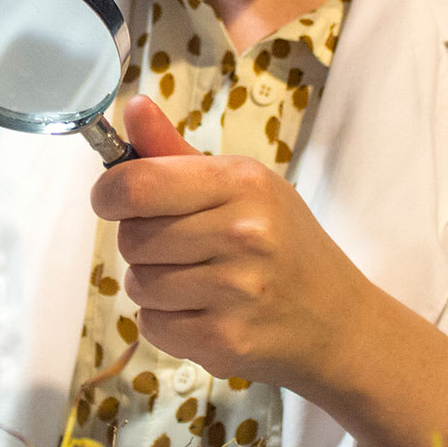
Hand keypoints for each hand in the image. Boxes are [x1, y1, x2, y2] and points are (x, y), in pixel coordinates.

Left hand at [89, 95, 371, 390]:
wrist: (339, 321)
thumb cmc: (283, 244)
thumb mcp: (243, 186)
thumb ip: (174, 151)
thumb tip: (131, 106)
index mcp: (242, 183)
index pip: (137, 184)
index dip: (109, 194)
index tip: (113, 200)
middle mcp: (242, 233)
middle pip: (131, 238)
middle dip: (142, 244)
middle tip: (182, 247)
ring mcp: (236, 291)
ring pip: (138, 285)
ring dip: (153, 286)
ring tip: (198, 283)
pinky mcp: (227, 340)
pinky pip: (151, 326)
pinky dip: (166, 323)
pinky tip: (204, 312)